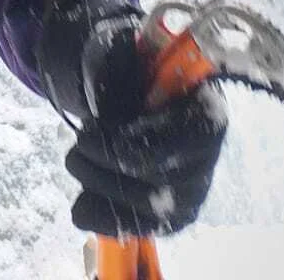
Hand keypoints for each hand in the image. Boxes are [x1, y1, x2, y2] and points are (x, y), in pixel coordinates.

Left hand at [39, 0, 226, 237]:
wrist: (130, 100)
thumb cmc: (130, 74)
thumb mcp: (123, 55)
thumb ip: (121, 60)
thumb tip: (115, 63)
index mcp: (208, 110)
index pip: (192, 135)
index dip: (145, 141)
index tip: (104, 137)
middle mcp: (208, 158)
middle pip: (164, 178)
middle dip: (110, 163)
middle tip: (78, 144)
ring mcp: (192, 192)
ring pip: (150, 206)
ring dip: (102, 186)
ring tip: (75, 160)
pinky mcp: (172, 217)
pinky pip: (143, 228)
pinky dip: (107, 220)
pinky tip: (80, 209)